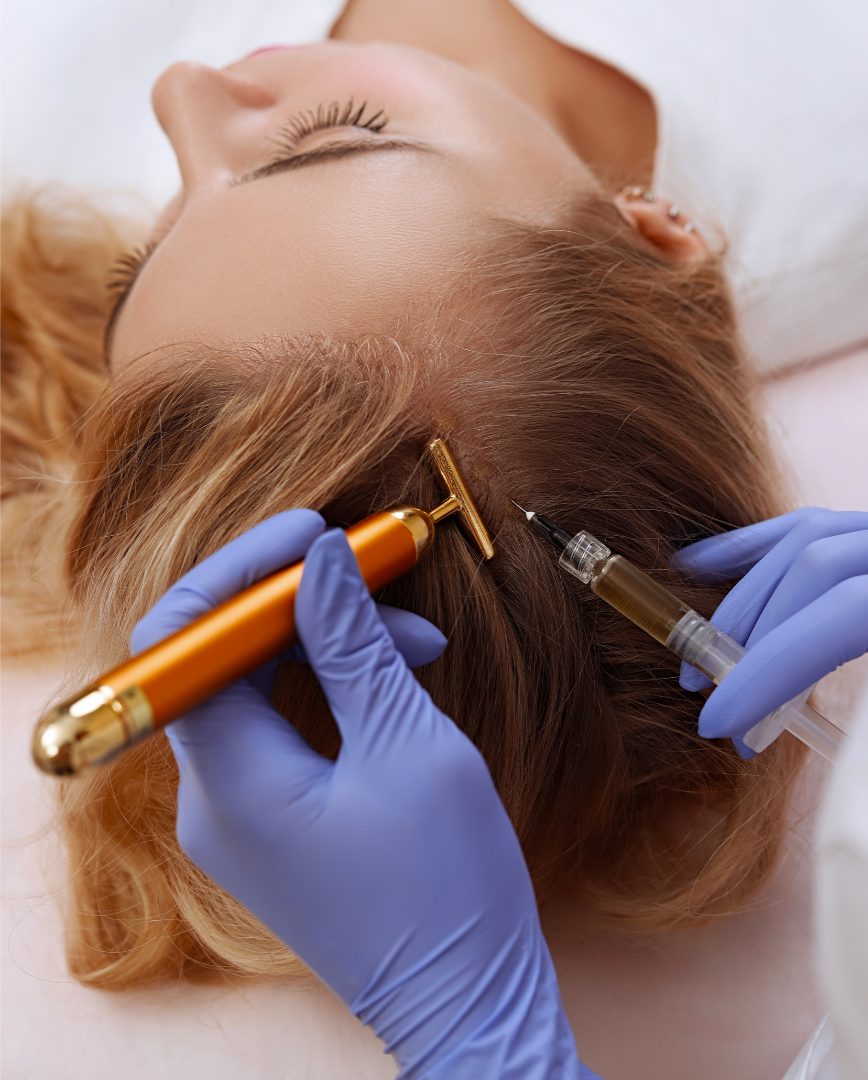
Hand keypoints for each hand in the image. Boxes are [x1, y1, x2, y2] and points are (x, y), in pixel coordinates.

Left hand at [133, 511, 589, 1079]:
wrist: (467, 1001)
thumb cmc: (447, 885)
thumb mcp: (406, 745)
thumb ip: (350, 642)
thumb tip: (320, 559)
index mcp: (230, 781)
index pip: (187, 640)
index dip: (244, 570)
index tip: (314, 532)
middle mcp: (213, 797)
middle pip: (223, 657)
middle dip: (300, 600)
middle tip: (377, 566)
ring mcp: (240, 813)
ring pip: (259, 687)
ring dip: (329, 641)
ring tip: (417, 636)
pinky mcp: (273, 821)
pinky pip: (282, 727)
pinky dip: (332, 687)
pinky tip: (397, 674)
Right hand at [673, 508, 867, 754]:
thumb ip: (862, 736)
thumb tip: (777, 745)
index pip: (842, 610)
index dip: (772, 667)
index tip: (721, 724)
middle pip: (814, 566)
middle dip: (749, 635)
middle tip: (710, 698)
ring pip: (806, 535)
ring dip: (745, 597)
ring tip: (707, 655)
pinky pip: (807, 522)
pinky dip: (749, 544)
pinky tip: (695, 567)